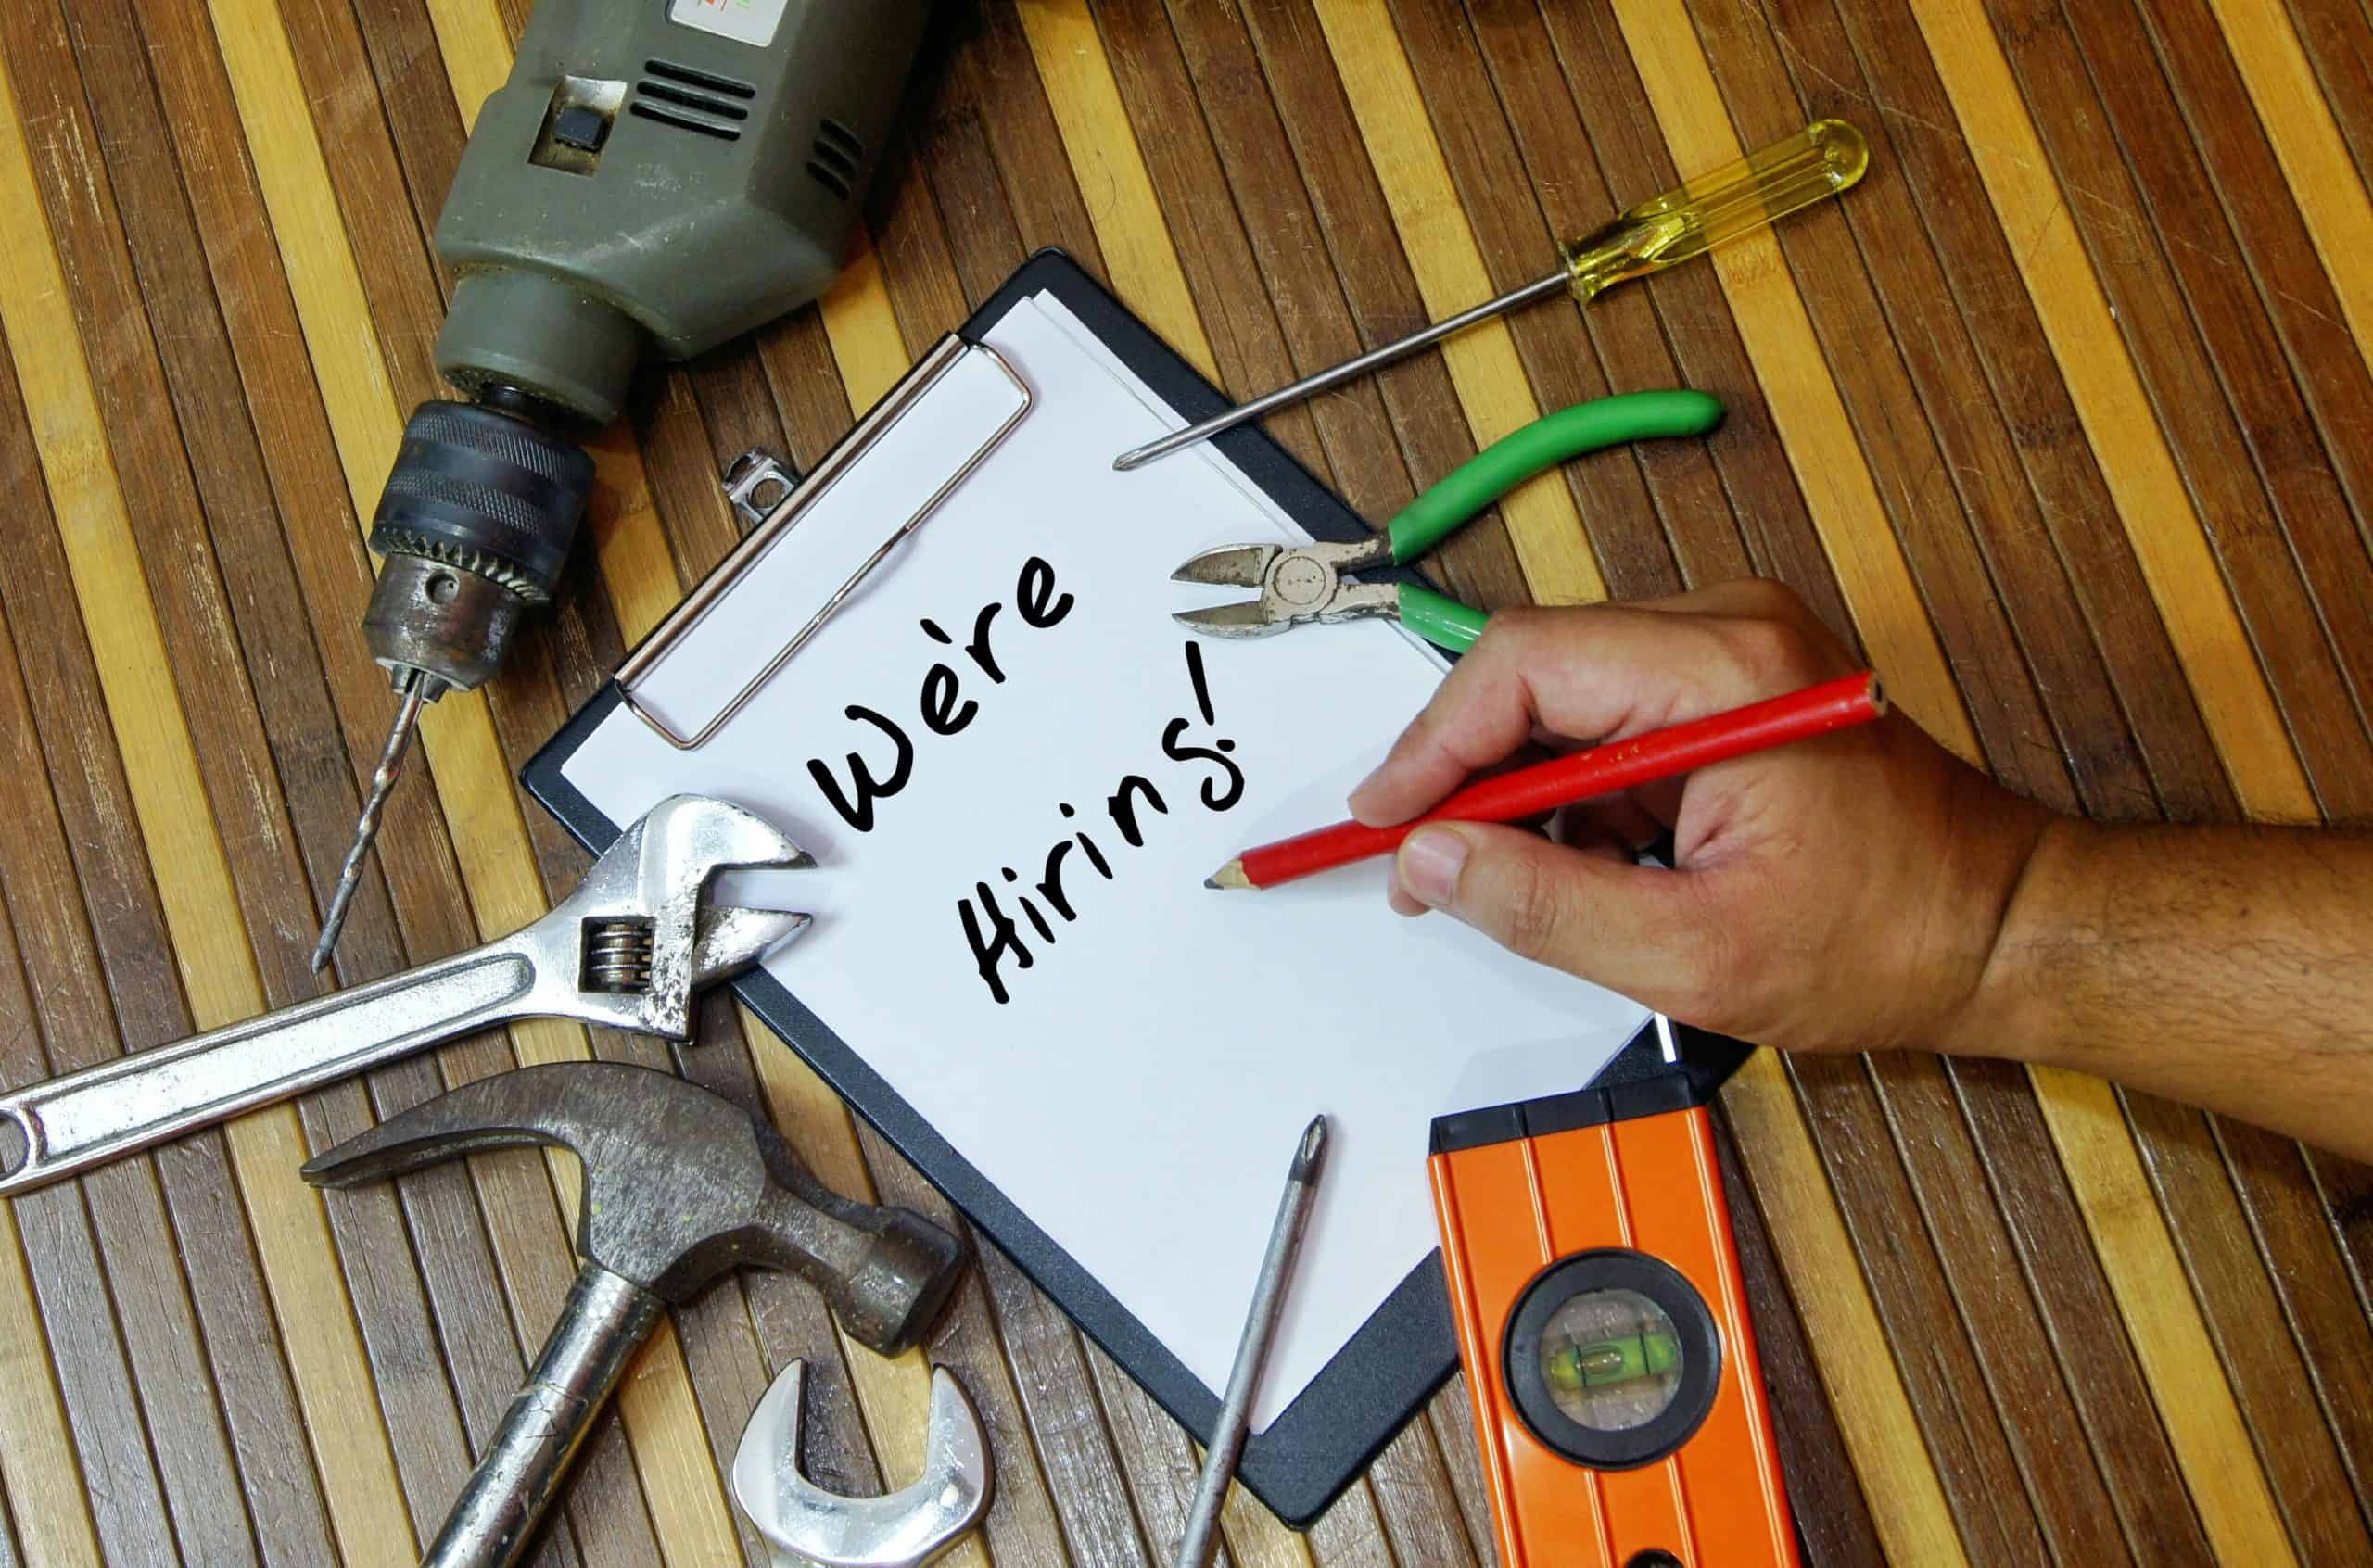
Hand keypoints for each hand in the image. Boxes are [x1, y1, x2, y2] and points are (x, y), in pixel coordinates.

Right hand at [1349, 581, 2051, 1052]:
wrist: (2006, 928)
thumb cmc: (1891, 936)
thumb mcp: (1693, 953)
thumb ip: (1542, 904)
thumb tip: (1430, 862)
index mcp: (1726, 673)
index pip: (1524, 664)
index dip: (1431, 745)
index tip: (1383, 820)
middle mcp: (1731, 631)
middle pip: (1535, 668)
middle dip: (1467, 772)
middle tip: (1425, 865)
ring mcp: (1737, 649)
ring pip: (1566, 695)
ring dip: (1522, 788)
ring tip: (1516, 883)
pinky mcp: (1736, 682)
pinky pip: (1611, 715)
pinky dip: (1575, 789)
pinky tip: (1584, 863)